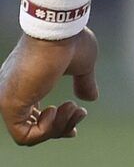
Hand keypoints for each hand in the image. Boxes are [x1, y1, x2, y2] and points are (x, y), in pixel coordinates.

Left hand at [1, 28, 99, 145]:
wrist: (58, 31)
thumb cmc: (69, 42)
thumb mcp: (82, 65)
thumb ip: (83, 82)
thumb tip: (90, 97)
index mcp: (26, 85)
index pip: (32, 117)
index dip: (56, 125)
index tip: (78, 115)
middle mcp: (12, 94)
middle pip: (32, 130)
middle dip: (62, 127)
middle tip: (79, 111)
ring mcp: (8, 100)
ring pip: (29, 136)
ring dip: (58, 128)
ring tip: (72, 107)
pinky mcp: (9, 104)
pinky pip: (24, 136)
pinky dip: (45, 130)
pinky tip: (57, 109)